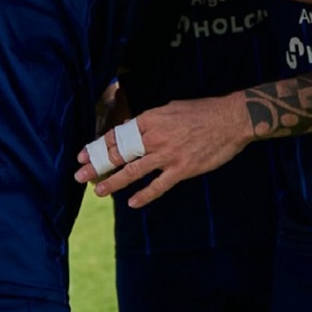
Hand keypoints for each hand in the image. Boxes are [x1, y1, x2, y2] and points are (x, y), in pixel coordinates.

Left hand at [75, 96, 252, 208]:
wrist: (231, 119)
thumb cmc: (202, 112)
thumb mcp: (171, 109)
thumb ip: (151, 122)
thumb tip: (132, 130)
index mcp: (150, 120)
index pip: (117, 136)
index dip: (97, 147)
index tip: (83, 156)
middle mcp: (155, 137)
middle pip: (119, 154)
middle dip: (97, 166)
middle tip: (80, 176)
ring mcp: (168, 154)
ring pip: (134, 171)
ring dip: (114, 182)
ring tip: (99, 191)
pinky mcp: (182, 169)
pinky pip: (158, 185)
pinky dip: (144, 195)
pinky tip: (132, 203)